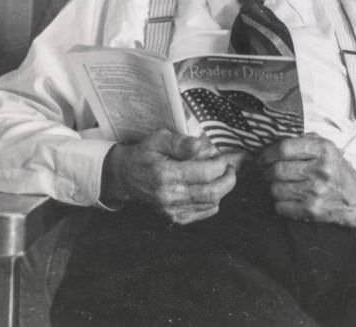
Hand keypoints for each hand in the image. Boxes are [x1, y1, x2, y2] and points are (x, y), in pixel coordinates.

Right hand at [101, 128, 243, 223]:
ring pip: (210, 204)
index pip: (205, 173)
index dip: (220, 164)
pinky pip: (203, 213)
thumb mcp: (158, 139)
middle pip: (212, 192)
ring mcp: (171, 210)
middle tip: (230, 167)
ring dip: (223, 189)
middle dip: (228, 179)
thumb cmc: (144, 154)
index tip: (222, 156)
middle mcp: (169, 196)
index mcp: (166, 175)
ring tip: (222, 175)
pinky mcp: (174, 217)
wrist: (124, 176)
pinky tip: (211, 188)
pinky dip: (213, 201)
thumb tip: (201, 145)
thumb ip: (181, 142)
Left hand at [258, 133, 355, 234]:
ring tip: (276, 185)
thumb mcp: (326, 147)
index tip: (262, 158)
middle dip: (266, 172)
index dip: (268, 154)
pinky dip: (278, 203)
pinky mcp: (312, 210)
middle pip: (277, 170)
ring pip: (276, 189)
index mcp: (323, 149)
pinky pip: (281, 207)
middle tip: (265, 173)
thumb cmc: (336, 169)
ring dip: (271, 187)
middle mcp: (321, 169)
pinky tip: (286, 198)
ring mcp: (317, 191)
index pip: (285, 148)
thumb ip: (303, 140)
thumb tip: (274, 142)